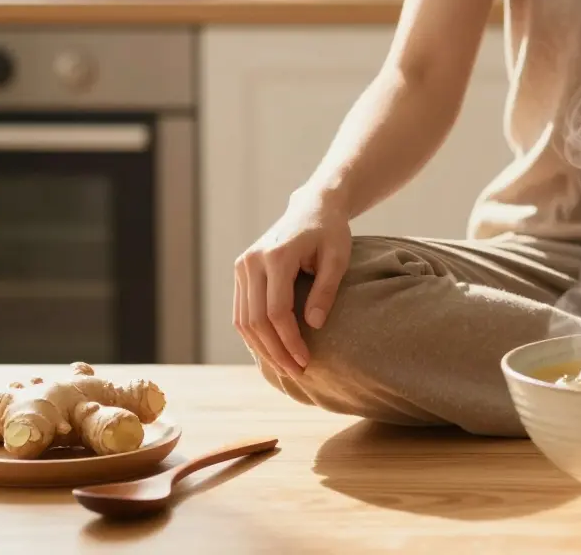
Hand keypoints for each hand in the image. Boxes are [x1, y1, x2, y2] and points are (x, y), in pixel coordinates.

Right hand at [233, 190, 351, 376]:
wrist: (313, 207)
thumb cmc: (331, 232)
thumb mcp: (338, 258)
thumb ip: (326, 290)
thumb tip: (314, 326)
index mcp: (276, 256)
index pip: (276, 311)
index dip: (290, 341)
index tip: (307, 361)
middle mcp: (252, 262)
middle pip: (255, 320)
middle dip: (275, 351)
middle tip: (297, 373)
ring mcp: (242, 266)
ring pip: (243, 320)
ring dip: (262, 348)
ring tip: (285, 368)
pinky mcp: (241, 272)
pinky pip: (242, 311)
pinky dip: (254, 335)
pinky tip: (272, 351)